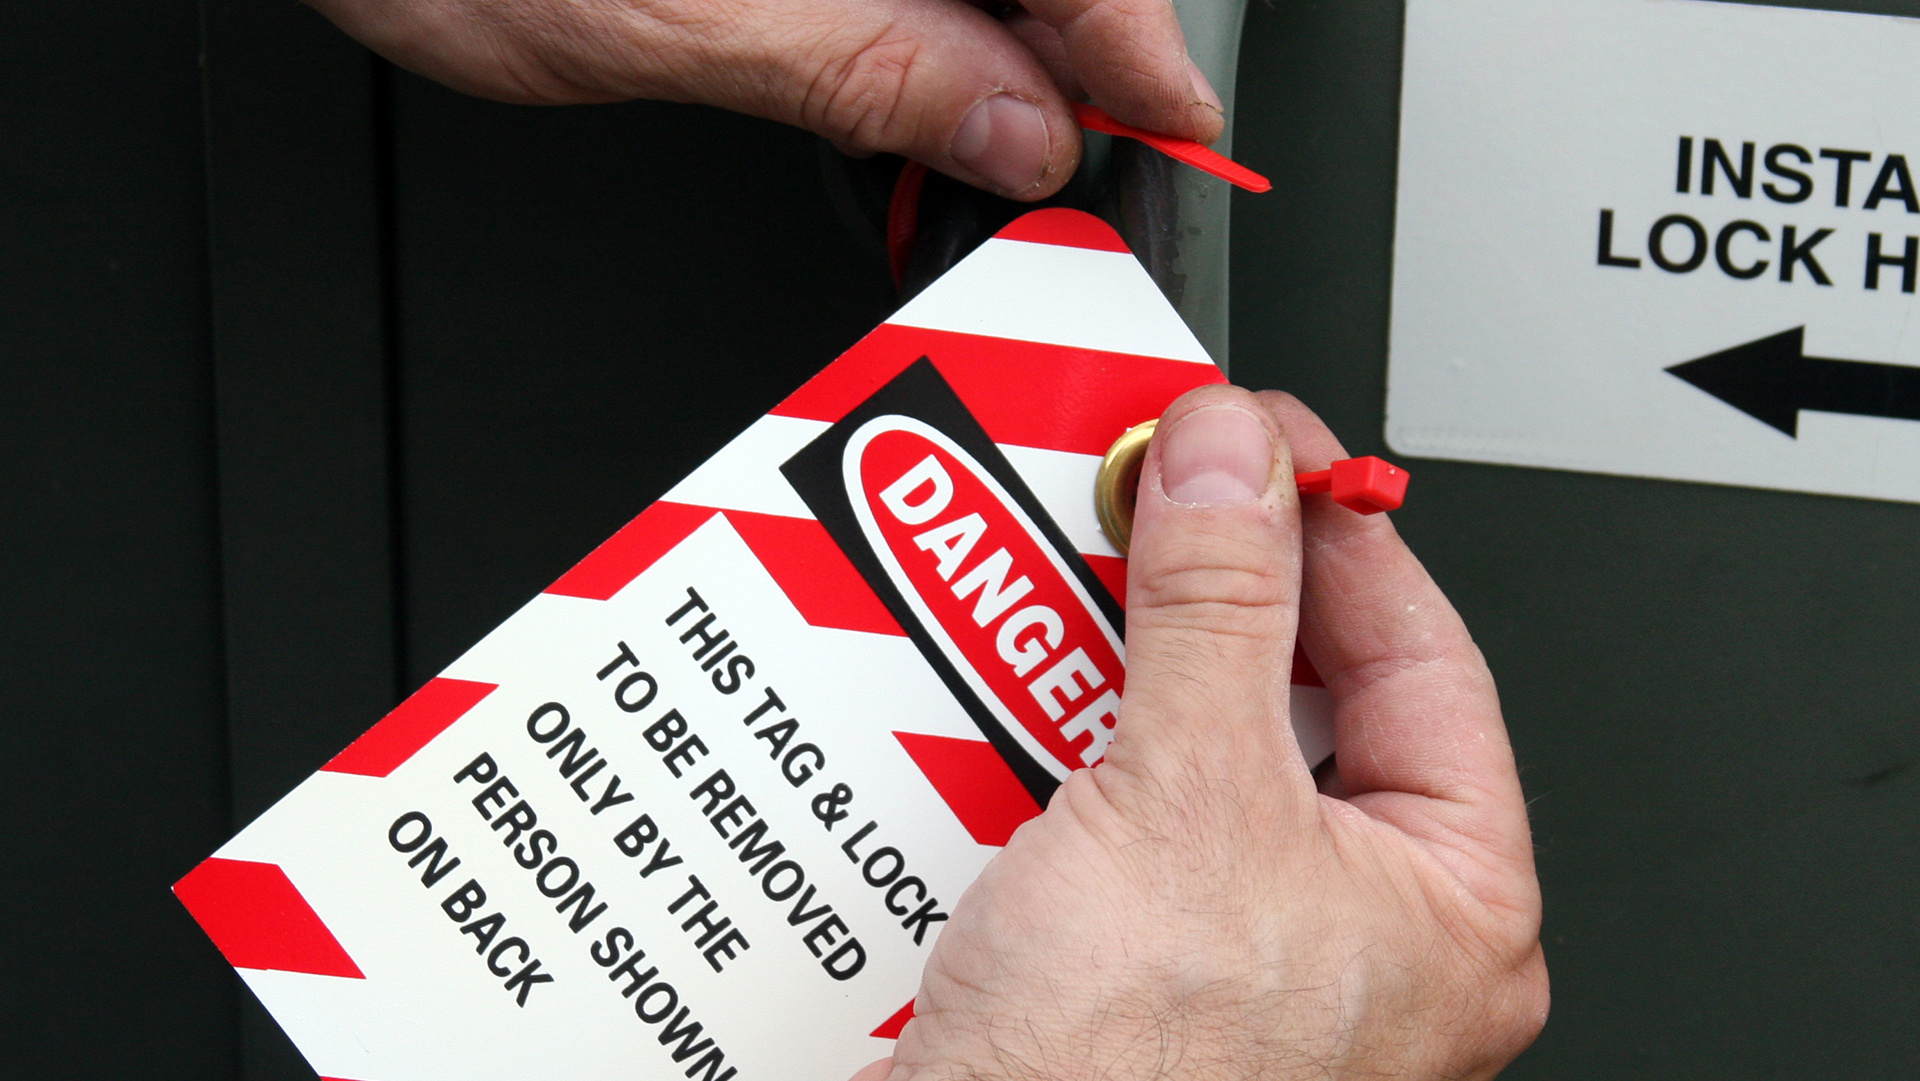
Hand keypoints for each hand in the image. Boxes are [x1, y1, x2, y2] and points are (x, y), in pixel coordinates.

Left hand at [305, 0, 1224, 199]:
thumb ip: (865, 68)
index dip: (1136, 44)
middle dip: (1069, 55)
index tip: (1171, 131)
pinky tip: (912, 89)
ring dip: (994, 53)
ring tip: (992, 152)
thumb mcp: (667, 19)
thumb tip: (1018, 129)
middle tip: (1075, 166)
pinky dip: (920, 34)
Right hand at [857, 387, 1546, 1080]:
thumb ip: (1217, 610)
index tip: (1268, 443)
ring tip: (1075, 589)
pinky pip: (1113, 806)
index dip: (1339, 529)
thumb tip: (1236, 468)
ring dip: (1116, 665)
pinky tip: (1015, 703)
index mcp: (1450, 908)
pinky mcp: (1134, 956)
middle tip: (1163, 496)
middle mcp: (1360, 934)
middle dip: (1212, 593)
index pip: (1420, 655)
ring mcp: (1243, 950)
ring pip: (1195, 747)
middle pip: (1301, 695)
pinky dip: (1061, 740)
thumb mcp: (1188, 799)